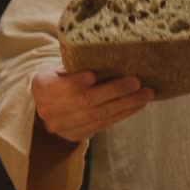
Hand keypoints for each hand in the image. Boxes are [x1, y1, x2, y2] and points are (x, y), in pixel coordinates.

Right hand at [32, 66, 153, 142]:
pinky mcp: (76, 136)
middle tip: (137, 83)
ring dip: (126, 105)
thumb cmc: (59, 78)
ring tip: (146, 95)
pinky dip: (123, 114)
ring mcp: (63, 126)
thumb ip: (78, 64)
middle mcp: (50, 109)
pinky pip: (104, 125)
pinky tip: (137, 105)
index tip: (92, 75)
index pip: (61, 84)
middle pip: (86, 101)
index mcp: (43, 85)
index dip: (78, 82)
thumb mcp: (60, 67)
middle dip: (115, 91)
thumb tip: (111, 54)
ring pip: (99, 116)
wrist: (44, 105)